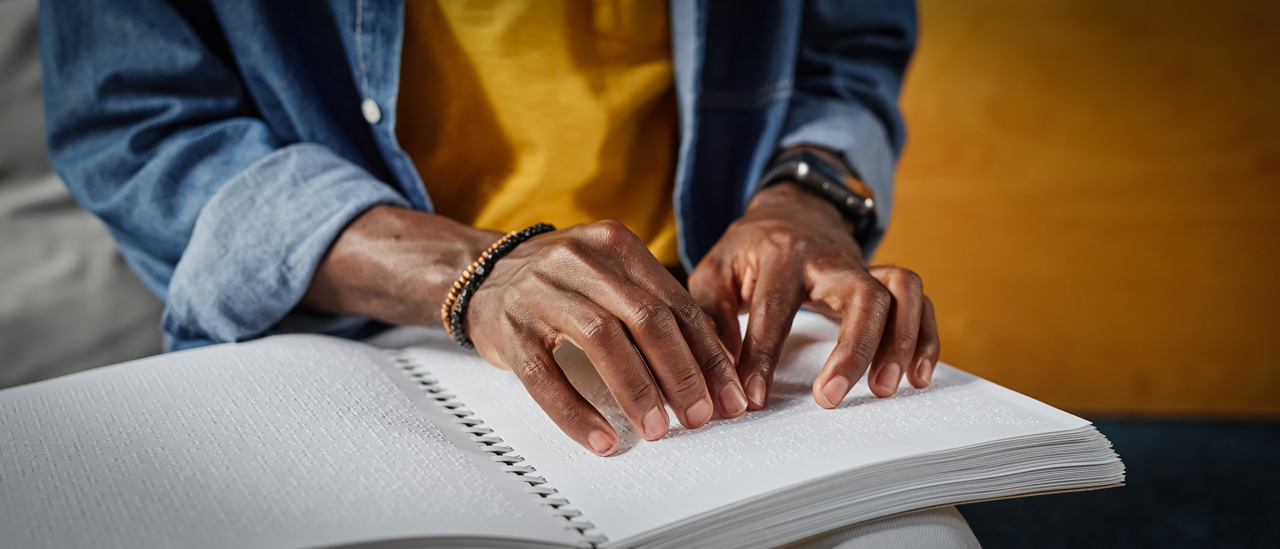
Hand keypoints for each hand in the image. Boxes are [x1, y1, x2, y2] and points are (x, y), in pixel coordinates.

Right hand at [466, 220, 747, 455]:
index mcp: (614, 245)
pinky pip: (546, 377)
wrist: (480, 272)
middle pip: (646, 319)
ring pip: (602, 341)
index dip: (708, 355)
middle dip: (681, 374)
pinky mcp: (509, 329)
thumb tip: (712, 365)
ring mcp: (540, 292)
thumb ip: (656, 308)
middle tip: (699, 415)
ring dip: (636, 390)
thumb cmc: (558, 282)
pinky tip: (600, 437)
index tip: (728, 394)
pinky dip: (576, 412)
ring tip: (656, 428)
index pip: (675, 304)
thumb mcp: (610, 275)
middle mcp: (579, 261)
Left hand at [688, 182, 938, 409]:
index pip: (775, 310)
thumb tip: (721, 372)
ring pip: (902, 291)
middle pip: (862, 296)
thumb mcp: (715, 271)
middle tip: (830, 398)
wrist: (791, 208)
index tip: (754, 398)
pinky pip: (921, 300)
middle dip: (852, 351)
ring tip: (884, 388)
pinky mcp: (884, 278)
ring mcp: (864, 265)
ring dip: (902, 342)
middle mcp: (830, 257)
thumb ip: (714, 318)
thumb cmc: (749, 249)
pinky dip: (926, 337)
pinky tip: (918, 375)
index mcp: (781, 254)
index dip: (762, 357)